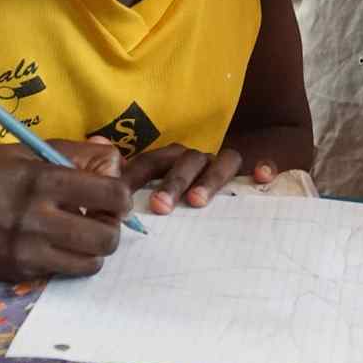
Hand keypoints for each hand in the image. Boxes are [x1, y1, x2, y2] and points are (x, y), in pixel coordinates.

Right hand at [0, 140, 130, 280]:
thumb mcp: (26, 150)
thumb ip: (73, 153)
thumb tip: (113, 157)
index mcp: (44, 181)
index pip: (113, 195)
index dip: (121, 196)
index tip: (112, 194)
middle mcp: (39, 220)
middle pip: (107, 238)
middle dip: (111, 227)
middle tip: (98, 216)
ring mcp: (27, 252)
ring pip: (90, 264)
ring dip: (92, 249)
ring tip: (77, 231)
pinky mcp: (16, 273)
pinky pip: (60, 273)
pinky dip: (65, 259)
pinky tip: (50, 242)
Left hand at [123, 144, 276, 213]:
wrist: (231, 171)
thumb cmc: (179, 195)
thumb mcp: (151, 191)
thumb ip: (128, 177)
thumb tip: (99, 155)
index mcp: (171, 162)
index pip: (152, 161)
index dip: (139, 175)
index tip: (124, 196)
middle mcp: (198, 160)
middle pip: (187, 161)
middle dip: (173, 182)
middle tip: (161, 206)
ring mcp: (225, 165)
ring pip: (222, 161)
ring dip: (209, 179)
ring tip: (197, 201)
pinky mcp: (254, 171)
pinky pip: (261, 162)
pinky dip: (262, 165)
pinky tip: (260, 177)